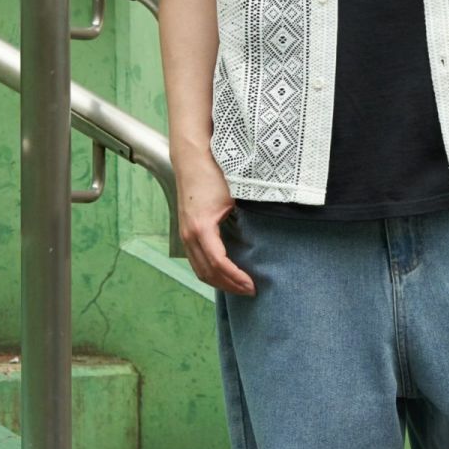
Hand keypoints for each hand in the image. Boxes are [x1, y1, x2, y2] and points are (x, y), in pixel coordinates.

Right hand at [174, 155, 256, 295]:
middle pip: (207, 273)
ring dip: (219, 282)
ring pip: (199, 270)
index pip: (219, 264)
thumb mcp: (234, 197)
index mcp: (201, 229)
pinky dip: (210, 272)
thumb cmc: (213, 174)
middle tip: (250, 291)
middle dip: (229, 285)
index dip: (236, 278)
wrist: (191, 157)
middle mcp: (189, 235)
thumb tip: (264, 240)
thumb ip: (245, 219)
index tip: (253, 285)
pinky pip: (195, 260)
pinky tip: (224, 274)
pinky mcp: (185, 231)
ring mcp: (184, 234)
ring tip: (239, 287)